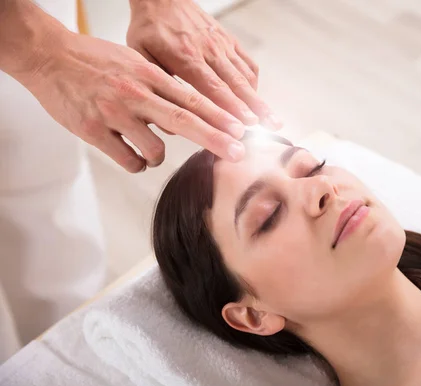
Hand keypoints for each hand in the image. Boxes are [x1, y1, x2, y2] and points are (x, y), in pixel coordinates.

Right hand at [24, 31, 246, 172]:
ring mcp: (114, 113)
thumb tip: (188, 112)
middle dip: (215, 139)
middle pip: (185, 121)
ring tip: (149, 150)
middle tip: (237, 153)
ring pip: (155, 149)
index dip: (219, 117)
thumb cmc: (94, 60)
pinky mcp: (93, 131)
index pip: (192, 99)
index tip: (240, 130)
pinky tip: (132, 156)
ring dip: (159, 157)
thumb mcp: (134, 62)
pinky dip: (137, 164)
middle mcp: (135, 93)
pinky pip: (128, 160)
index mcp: (148, 74)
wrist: (48, 56)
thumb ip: (161, 85)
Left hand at [127, 0, 281, 129]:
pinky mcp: (229, 40)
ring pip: (245, 76)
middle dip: (254, 108)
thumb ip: (156, 87)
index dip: (231, 108)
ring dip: (259, 99)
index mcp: (186, 57)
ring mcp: (222, 45)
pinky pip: (247, 62)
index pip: (213, 88)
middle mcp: (209, 51)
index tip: (245, 125)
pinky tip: (256, 97)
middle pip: (236, 85)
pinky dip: (254, 82)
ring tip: (271, 118)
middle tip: (269, 126)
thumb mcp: (142, 57)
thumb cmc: (151, 28)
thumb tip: (167, 122)